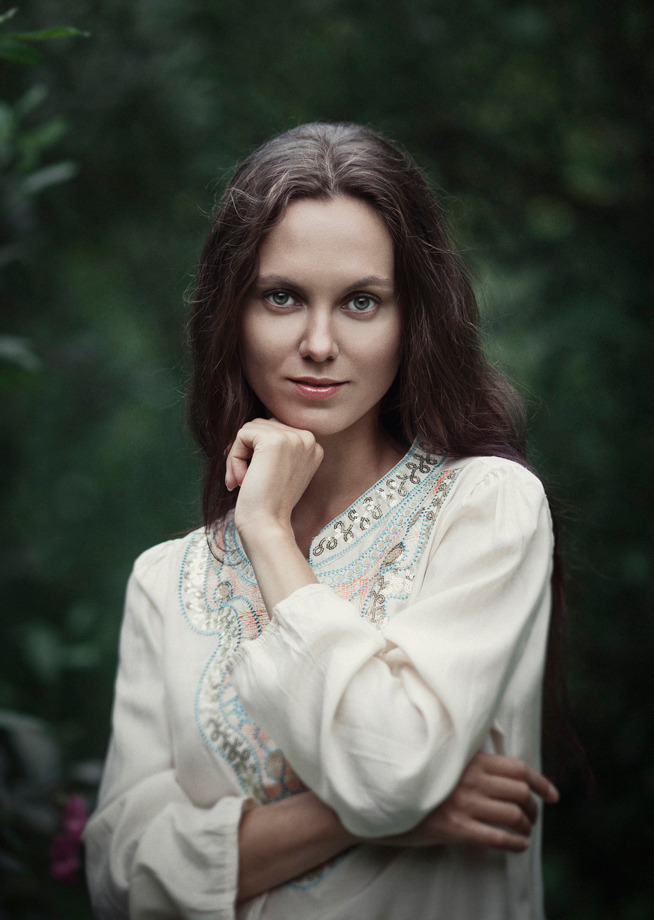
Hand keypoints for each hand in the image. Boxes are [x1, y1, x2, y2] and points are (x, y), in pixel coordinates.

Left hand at [226, 417, 322, 543]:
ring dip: (239, 455)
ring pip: (251, 429)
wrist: (267, 525)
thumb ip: (277, 449)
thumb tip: (252, 430)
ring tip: (241, 480)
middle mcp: (308, 438)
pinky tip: (240, 479)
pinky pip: (242, 434)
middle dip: (247, 451)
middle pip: (263, 426)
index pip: (276, 430)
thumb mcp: (282, 470)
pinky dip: (234, 456)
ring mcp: (293, 438)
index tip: (254, 478)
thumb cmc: (269, 504)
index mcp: (314, 446)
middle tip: (243, 481)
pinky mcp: (273, 440)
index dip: (258, 452)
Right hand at [375, 752, 558, 852]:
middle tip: (533, 817)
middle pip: (521, 792)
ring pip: (513, 815)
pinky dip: (515, 843)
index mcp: (471, 758)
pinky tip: (518, 846)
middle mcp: (471, 778)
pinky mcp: (455, 828)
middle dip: (534, 808)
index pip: (519, 768)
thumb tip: (502, 766)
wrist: (386, 797)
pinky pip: (497, 837)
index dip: (542, 782)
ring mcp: (464, 803)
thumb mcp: (446, 759)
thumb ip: (471, 759)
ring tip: (524, 831)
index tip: (553, 795)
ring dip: (526, 826)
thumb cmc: (419, 777)